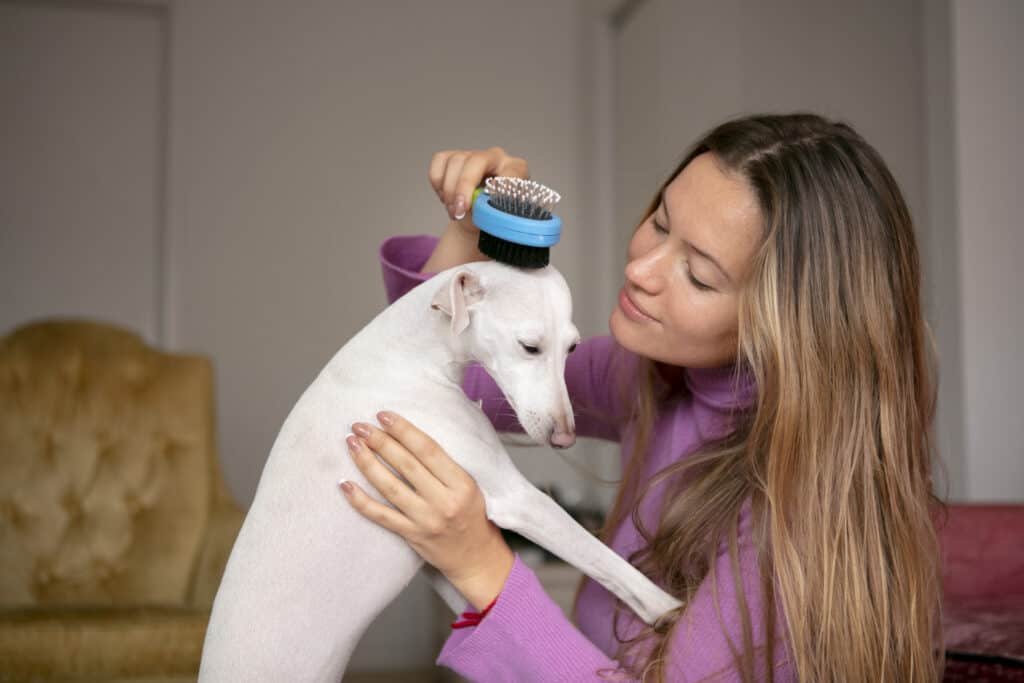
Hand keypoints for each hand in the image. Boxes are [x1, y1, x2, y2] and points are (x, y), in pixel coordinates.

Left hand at [340, 410, 513, 609]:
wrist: (476, 558)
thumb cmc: (472, 516)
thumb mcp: (470, 485)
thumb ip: (445, 465)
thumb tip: (409, 436)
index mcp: (461, 483)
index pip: (428, 450)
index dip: (404, 430)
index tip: (384, 416)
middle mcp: (444, 501)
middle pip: (406, 465)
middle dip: (380, 442)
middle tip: (360, 426)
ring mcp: (426, 520)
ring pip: (390, 488)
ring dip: (368, 464)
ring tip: (352, 445)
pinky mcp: (412, 536)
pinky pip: (381, 516)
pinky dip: (361, 501)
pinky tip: (345, 485)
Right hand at [429, 147, 528, 228]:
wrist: (478, 218)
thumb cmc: (493, 217)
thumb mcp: (500, 219)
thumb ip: (496, 213)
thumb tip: (487, 211)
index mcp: (516, 170)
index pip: (510, 172)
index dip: (498, 188)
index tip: (489, 205)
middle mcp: (495, 157)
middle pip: (476, 160)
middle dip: (464, 186)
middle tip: (460, 210)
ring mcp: (472, 155)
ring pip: (455, 162)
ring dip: (449, 191)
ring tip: (454, 212)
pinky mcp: (452, 157)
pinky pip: (439, 162)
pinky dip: (438, 183)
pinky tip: (447, 199)